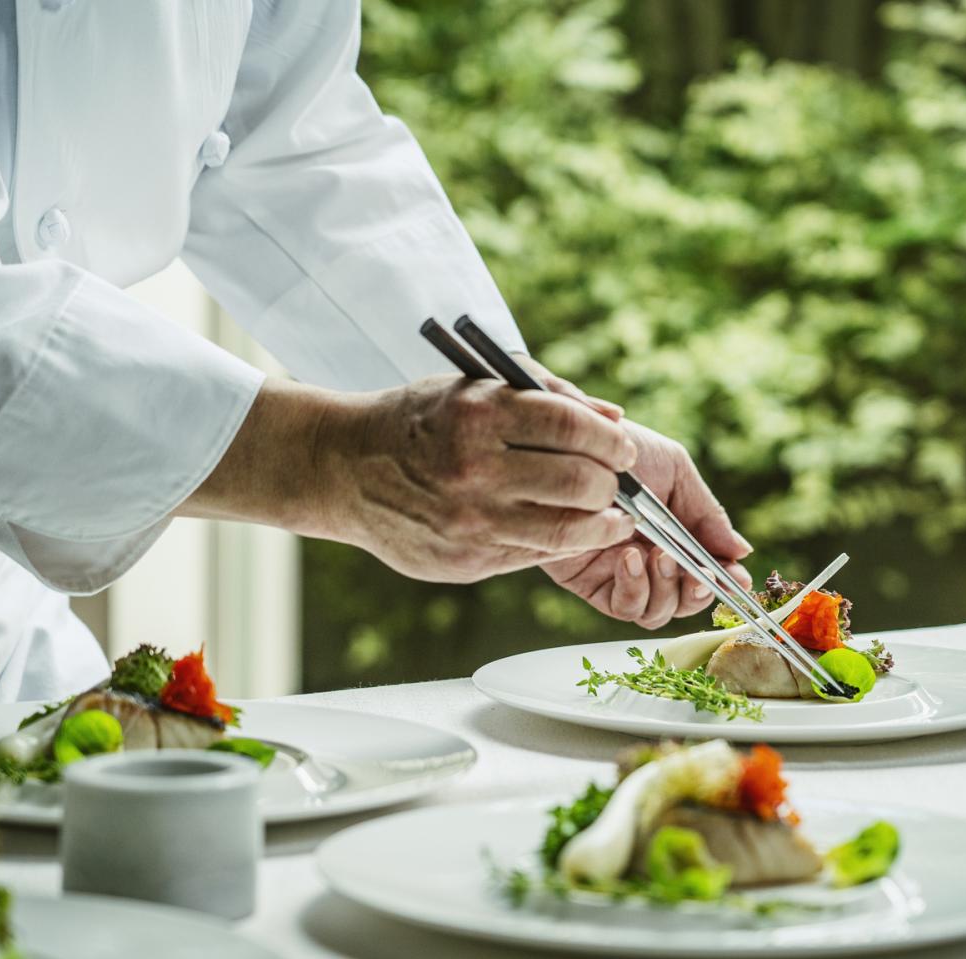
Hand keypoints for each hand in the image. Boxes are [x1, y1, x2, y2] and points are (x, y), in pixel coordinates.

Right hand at [307, 376, 637, 581]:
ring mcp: (469, 522)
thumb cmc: (419, 421)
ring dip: (602, 523)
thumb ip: (545, 397)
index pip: (571, 427)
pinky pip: (535, 556)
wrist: (343, 468)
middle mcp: (474, 469)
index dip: (610, 440)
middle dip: (612, 483)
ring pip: (566, 531)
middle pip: (580, 482)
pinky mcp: (465, 561)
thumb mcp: (472, 389)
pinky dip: (564, 544)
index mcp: (478, 414)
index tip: (622, 446)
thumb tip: (613, 420)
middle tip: (616, 480)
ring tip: (610, 515)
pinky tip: (571, 531)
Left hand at [541, 421, 753, 627]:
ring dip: (667, 590)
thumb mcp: (675, 472)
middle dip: (697, 591)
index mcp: (674, 537)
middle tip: (697, 570)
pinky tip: (630, 558)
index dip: (723, 583)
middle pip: (682, 603)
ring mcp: (620, 575)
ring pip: (656, 613)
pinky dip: (635, 589)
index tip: (737, 579)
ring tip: (660, 554)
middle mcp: (650, 561)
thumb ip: (708, 515)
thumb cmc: (624, 452)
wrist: (574, 447)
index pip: (703, 573)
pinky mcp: (589, 583)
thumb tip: (742, 552)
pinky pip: (623, 606)